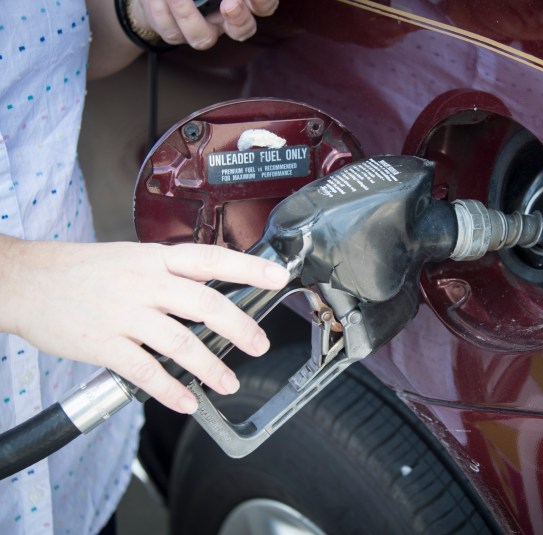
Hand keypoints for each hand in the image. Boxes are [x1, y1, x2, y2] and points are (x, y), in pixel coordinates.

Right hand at [0, 239, 287, 413]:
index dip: (247, 268)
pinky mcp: (104, 343)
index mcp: (156, 260)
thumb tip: (214, 293)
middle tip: (259, 345)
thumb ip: (172, 275)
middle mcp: (145, 284)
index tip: (278, 277)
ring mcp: (124, 314)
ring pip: (179, 341)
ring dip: (210, 366)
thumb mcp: (134, 259)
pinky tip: (186, 401)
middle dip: (238, 327)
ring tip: (229, 383)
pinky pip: (144, 371)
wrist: (28, 280)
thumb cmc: (86, 271)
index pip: (211, 259)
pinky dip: (169, 389)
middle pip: (204, 303)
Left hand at [133, 0, 279, 48]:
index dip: (262, 3)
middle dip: (239, 19)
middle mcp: (223, 20)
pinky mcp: (176, 35)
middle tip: (230, 4)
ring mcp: (201, 30)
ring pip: (202, 38)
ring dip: (188, 14)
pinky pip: (171, 31)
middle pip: (242, 30)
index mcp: (238, 3)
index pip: (263, 7)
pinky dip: (161, 10)